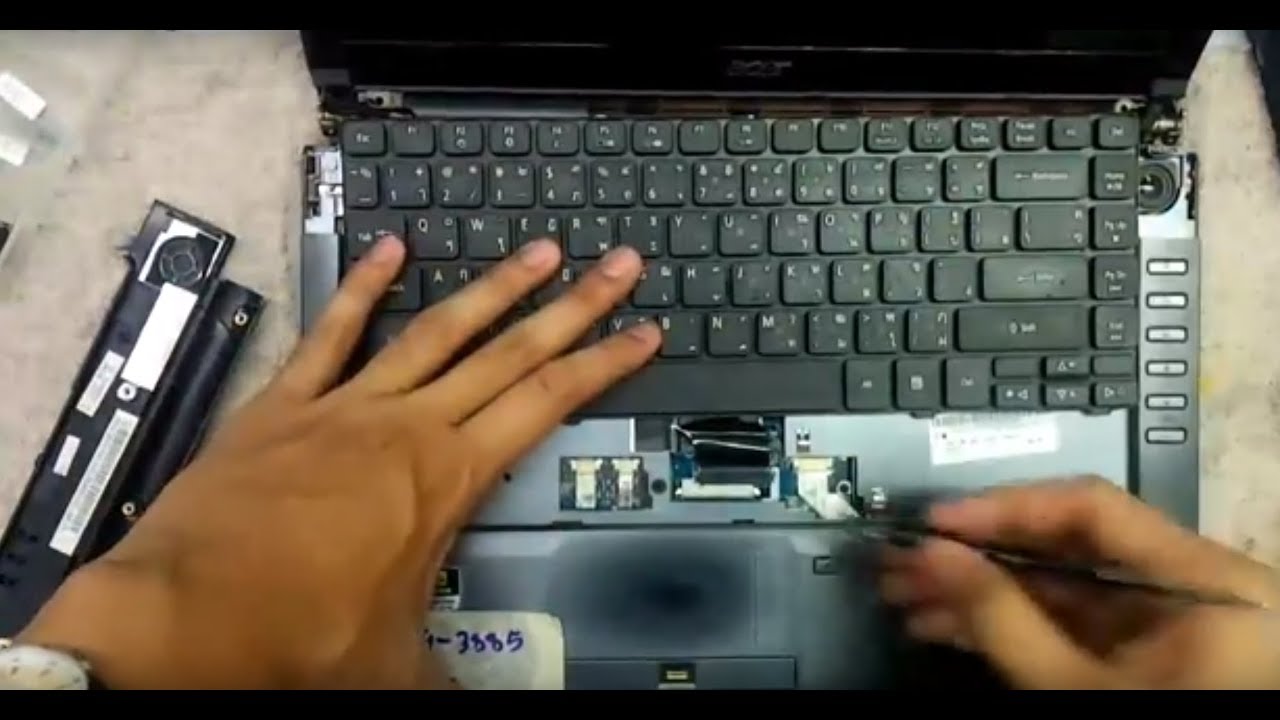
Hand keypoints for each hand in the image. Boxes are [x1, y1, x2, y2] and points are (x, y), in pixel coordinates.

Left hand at [17, 234, 659, 688]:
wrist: (186, 617)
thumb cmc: (300, 639)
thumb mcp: (395, 663)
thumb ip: (446, 670)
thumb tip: (472, 697)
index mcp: (449, 479)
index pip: (547, 405)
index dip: (603, 366)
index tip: (642, 332)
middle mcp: (408, 427)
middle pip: (510, 353)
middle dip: (573, 307)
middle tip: (617, 262)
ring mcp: (346, 407)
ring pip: (436, 330)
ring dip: (493, 288)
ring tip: (538, 250)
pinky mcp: (285, 405)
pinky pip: (331, 334)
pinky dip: (361, 288)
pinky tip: (390, 248)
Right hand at [879, 477, 1279, 688]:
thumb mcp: (1071, 687)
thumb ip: (1000, 617)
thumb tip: (931, 553)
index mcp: (1209, 582)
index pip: (1090, 509)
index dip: (1003, 507)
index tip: (935, 521)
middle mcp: (1198, 587)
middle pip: (1071, 545)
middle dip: (977, 555)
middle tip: (903, 559)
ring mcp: (1172, 623)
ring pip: (1062, 585)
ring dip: (981, 589)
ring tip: (906, 595)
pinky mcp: (1146, 654)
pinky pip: (1073, 620)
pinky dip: (1012, 621)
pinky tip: (945, 624)